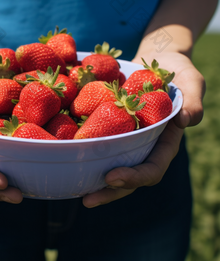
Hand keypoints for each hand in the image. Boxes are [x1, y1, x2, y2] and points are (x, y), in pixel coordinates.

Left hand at [82, 51, 204, 207]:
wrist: (159, 61)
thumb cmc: (178, 72)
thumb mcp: (191, 83)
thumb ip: (193, 102)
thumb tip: (185, 121)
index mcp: (165, 144)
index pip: (152, 169)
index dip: (134, 177)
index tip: (112, 177)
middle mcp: (145, 147)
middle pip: (128, 177)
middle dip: (110, 191)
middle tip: (88, 199)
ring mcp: (127, 140)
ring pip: (111, 166)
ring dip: (94, 181)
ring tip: (73, 190)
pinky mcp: (113, 129)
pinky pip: (99, 144)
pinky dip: (85, 153)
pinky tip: (66, 157)